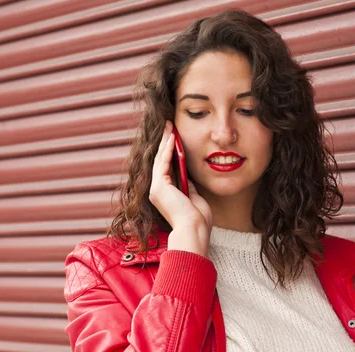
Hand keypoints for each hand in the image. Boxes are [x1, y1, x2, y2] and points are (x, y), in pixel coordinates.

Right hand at [149, 121, 212, 254]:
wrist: (194, 229)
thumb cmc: (198, 218)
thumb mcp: (193, 197)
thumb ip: (187, 185)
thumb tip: (187, 174)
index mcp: (165, 194)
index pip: (166, 167)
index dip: (170, 151)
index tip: (175, 137)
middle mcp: (157, 191)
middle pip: (160, 160)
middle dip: (165, 142)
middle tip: (169, 126)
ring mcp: (156, 188)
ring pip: (160, 159)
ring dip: (165, 142)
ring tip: (169, 127)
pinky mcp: (159, 186)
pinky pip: (163, 163)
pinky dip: (168, 149)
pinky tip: (172, 138)